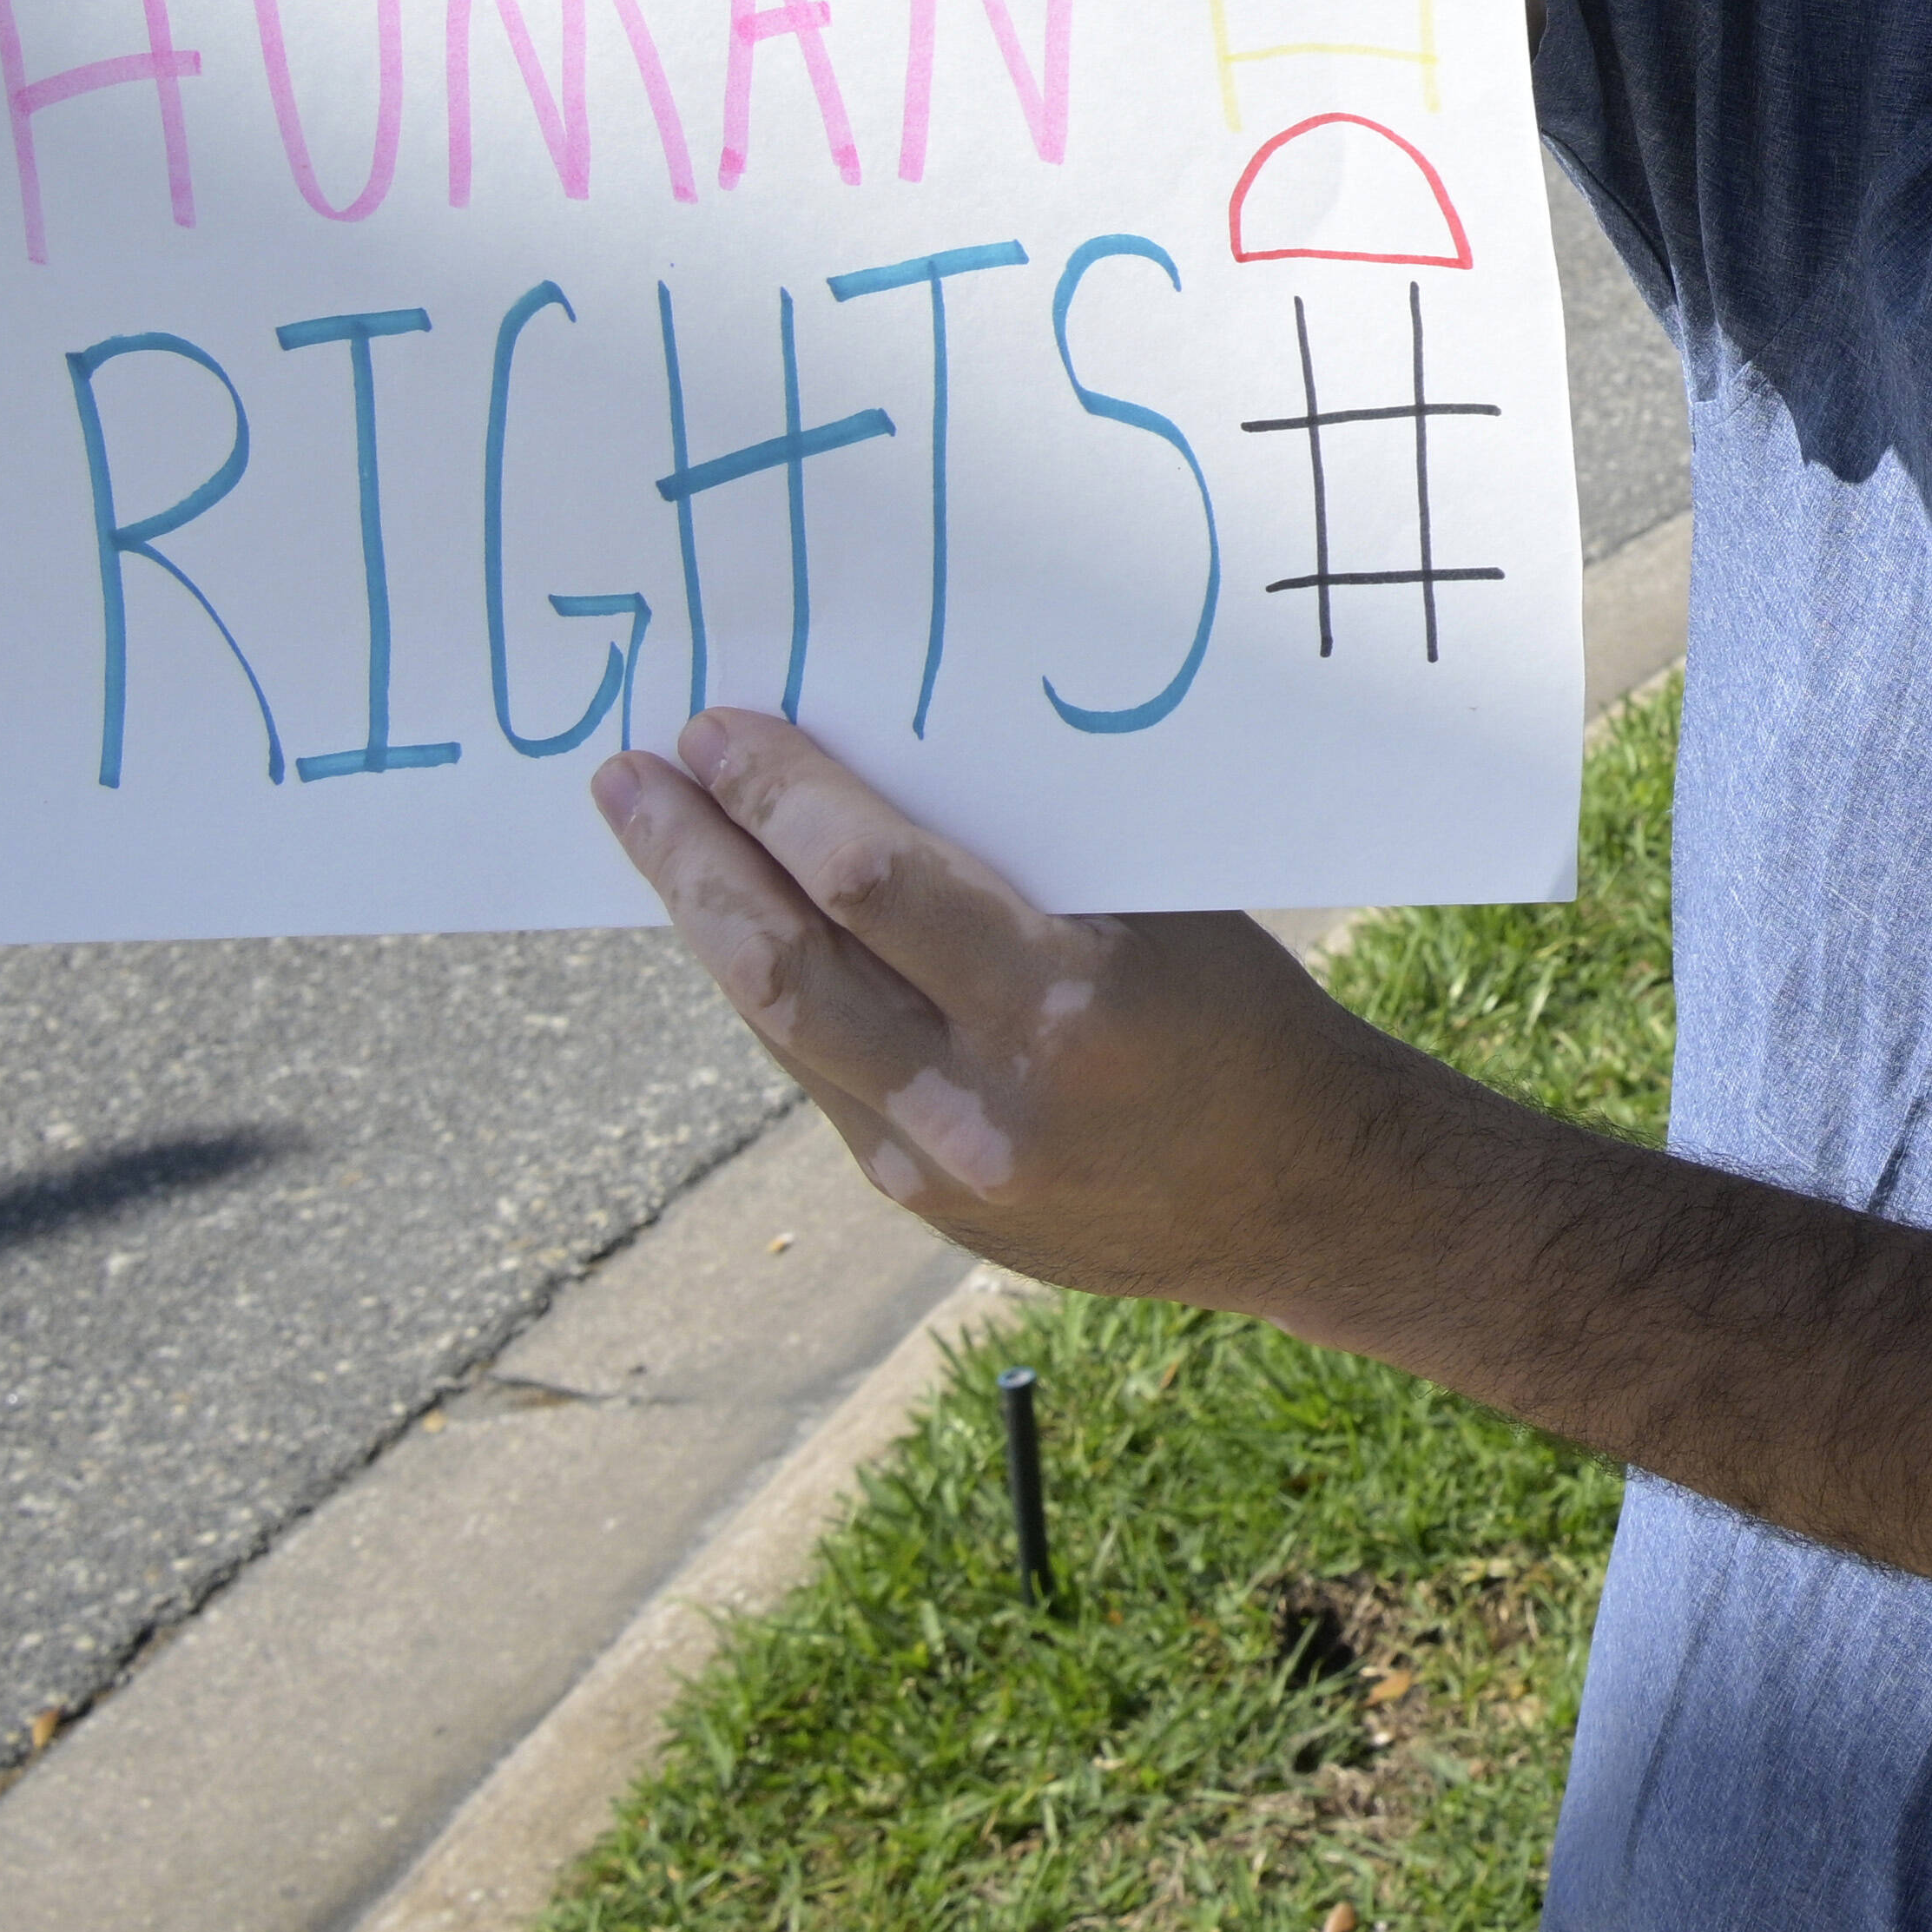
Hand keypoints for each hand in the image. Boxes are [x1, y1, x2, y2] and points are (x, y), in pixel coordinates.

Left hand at [595, 708, 1442, 1317]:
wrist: (1302, 1192)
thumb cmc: (1242, 1011)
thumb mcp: (1155, 910)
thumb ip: (1017, 866)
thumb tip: (872, 782)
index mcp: (1065, 997)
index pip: (868, 880)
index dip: (776, 797)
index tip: (717, 730)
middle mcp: (985, 1097)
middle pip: (785, 964)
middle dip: (692, 862)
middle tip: (629, 780)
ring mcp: (941, 1166)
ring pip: (782, 1029)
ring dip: (713, 929)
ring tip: (662, 846)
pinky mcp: (926, 1200)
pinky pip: (825, 1079)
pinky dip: (784, 998)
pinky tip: (754, 940)